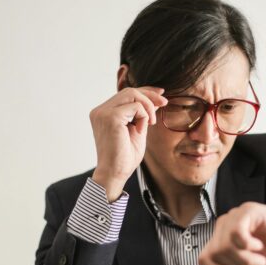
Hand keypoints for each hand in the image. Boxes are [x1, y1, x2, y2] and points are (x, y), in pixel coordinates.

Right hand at [89, 86, 166, 200]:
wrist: (115, 174)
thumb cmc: (124, 157)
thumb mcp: (137, 130)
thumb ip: (142, 114)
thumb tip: (155, 99)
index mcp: (103, 113)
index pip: (125, 94)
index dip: (145, 91)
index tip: (161, 94)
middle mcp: (100, 111)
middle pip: (129, 90)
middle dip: (150, 95)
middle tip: (165, 103)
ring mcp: (103, 113)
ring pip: (132, 94)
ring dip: (148, 106)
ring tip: (151, 123)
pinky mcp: (110, 118)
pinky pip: (135, 106)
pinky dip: (144, 116)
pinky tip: (142, 130)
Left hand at [198, 202, 265, 264]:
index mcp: (220, 241)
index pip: (204, 259)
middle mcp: (223, 227)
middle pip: (214, 253)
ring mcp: (234, 217)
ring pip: (224, 245)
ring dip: (245, 258)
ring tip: (259, 258)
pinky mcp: (247, 211)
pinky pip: (236, 232)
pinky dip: (248, 245)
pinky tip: (258, 246)